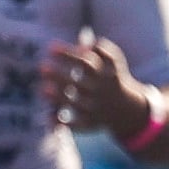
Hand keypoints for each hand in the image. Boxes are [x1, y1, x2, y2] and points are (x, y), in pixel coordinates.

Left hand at [41, 29, 151, 148]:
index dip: (67, 54)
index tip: (50, 48)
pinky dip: (63, 123)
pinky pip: (76, 125)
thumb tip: (83, 42)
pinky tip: (47, 117)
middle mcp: (100, 91)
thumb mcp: (114, 59)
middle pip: (78, 83)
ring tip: (42, 89)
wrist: (127, 109)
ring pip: (76, 104)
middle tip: (42, 67)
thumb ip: (101, 48)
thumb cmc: (112, 77)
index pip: (85, 61)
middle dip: (59, 75)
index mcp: (104, 73)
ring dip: (58, 97)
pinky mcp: (92, 123)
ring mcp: (96, 108)